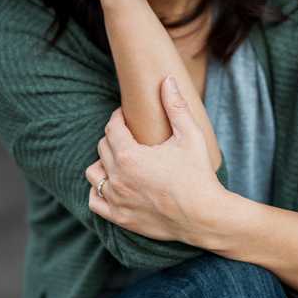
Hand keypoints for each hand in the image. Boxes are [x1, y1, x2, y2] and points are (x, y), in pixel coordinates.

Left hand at [84, 75, 225, 242]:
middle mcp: (118, 177)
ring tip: (120, 159)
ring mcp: (116, 199)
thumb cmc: (198, 174)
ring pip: (94, 173)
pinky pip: (95, 201)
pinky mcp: (120, 217)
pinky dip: (98, 190)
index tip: (126, 116)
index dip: (118, 118)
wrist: (204, 217)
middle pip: (102, 147)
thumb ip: (176, 106)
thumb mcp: (190, 136)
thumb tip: (167, 79)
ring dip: (103, 163)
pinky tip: (113, 183)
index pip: (112, 128)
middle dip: (113, 137)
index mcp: (129, 155)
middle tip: (128, 136)